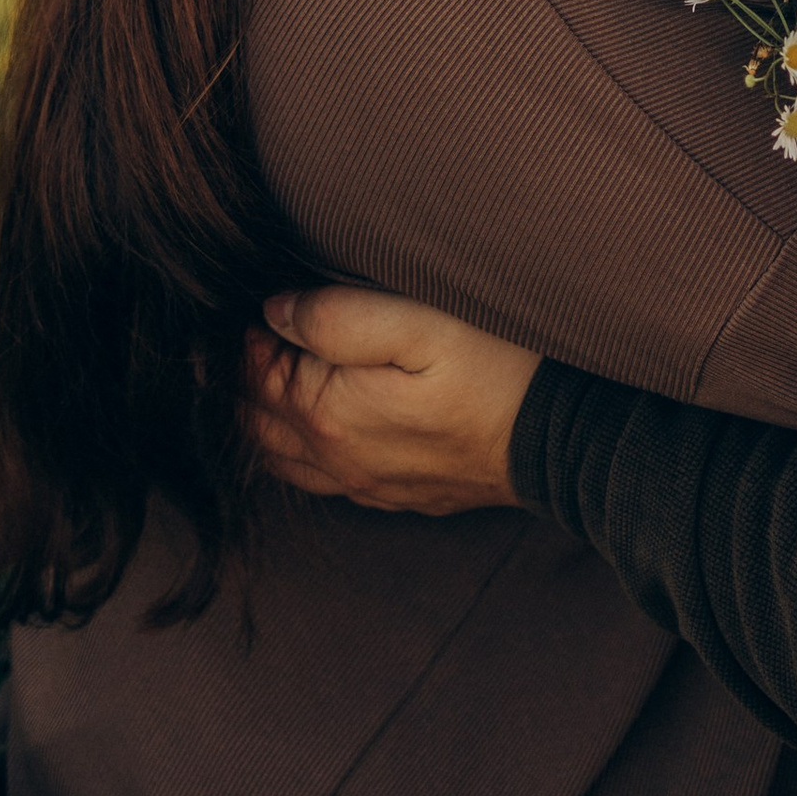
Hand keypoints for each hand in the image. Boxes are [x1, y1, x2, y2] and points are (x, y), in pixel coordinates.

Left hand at [245, 286, 539, 514]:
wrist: (558, 439)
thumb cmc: (494, 368)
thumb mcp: (418, 321)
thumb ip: (337, 314)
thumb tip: (273, 311)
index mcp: (327, 414)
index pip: (254, 373)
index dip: (244, 334)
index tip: (243, 301)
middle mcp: (335, 461)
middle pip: (256, 421)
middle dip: (238, 379)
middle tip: (241, 336)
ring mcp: (364, 485)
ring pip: (280, 459)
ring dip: (260, 419)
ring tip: (261, 375)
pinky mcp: (394, 495)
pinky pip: (318, 480)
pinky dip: (294, 452)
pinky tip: (305, 426)